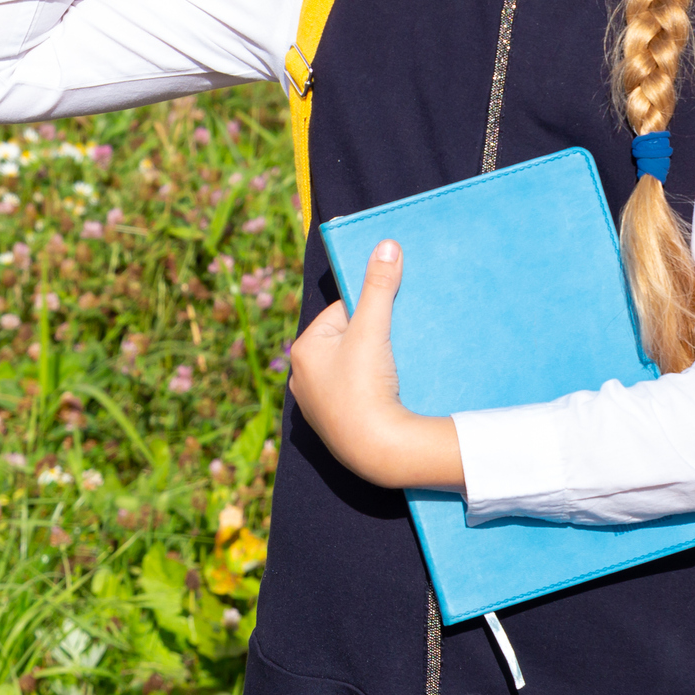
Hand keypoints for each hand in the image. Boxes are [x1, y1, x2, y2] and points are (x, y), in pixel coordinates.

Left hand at [287, 240, 463, 491]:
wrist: (379, 451)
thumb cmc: (366, 385)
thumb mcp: (373, 328)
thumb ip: (379, 285)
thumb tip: (386, 244)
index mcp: (302, 350)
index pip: (340, 313)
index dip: (368, 312)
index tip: (389, 320)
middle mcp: (301, 377)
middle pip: (344, 341)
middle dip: (370, 338)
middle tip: (394, 344)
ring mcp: (316, 406)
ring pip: (349, 369)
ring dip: (371, 364)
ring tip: (394, 368)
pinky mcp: (334, 427)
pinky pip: (352, 395)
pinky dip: (369, 391)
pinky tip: (387, 394)